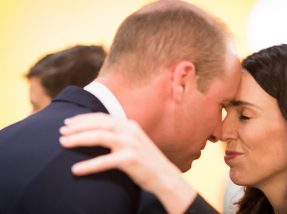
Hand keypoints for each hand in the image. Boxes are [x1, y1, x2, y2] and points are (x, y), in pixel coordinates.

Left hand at [59, 113, 195, 213]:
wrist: (164, 176)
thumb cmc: (145, 160)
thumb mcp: (134, 142)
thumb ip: (119, 135)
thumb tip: (97, 132)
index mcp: (129, 125)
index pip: (103, 117)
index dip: (84, 118)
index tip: (69, 122)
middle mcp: (130, 131)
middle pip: (99, 124)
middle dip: (78, 126)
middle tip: (62, 131)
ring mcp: (131, 144)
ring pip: (100, 137)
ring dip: (79, 139)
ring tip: (62, 143)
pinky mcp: (130, 159)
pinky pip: (105, 161)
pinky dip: (89, 165)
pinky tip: (76, 169)